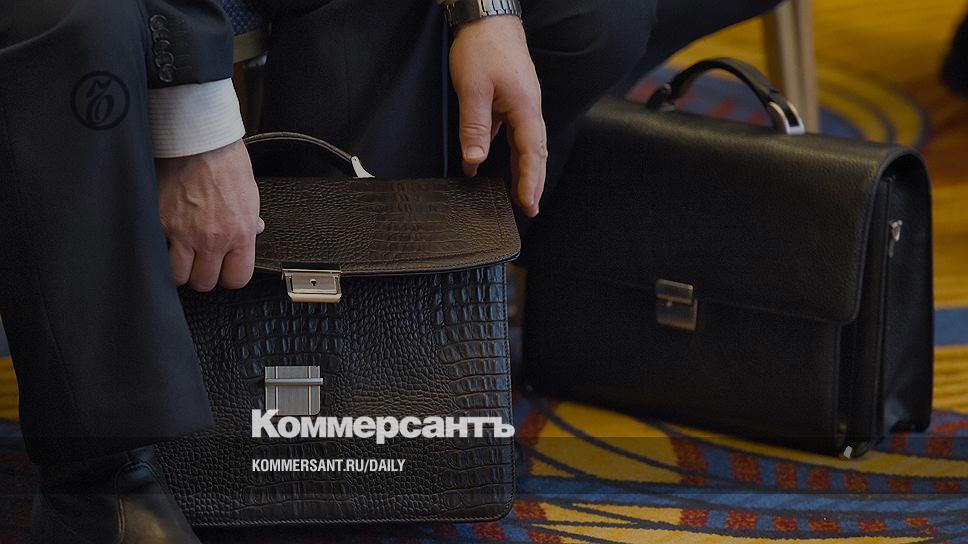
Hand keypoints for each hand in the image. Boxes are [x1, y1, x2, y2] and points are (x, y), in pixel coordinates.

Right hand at [155, 139, 263, 291]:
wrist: (197, 139)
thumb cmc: (225, 161)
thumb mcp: (249, 194)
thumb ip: (249, 220)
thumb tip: (255, 230)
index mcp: (239, 233)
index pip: (237, 278)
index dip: (229, 276)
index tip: (224, 269)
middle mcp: (212, 239)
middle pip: (204, 282)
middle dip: (202, 274)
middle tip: (200, 260)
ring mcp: (182, 233)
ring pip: (177, 276)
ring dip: (178, 267)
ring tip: (180, 253)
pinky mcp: (158, 223)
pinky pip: (155, 251)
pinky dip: (158, 249)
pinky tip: (163, 238)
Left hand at [450, 15, 546, 216]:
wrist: (487, 18)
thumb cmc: (482, 48)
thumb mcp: (472, 89)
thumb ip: (475, 127)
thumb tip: (474, 161)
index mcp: (525, 109)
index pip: (532, 153)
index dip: (530, 181)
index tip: (527, 204)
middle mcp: (528, 109)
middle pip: (535, 153)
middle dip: (533, 182)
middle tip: (529, 209)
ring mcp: (521, 104)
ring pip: (526, 144)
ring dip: (524, 169)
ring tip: (519, 194)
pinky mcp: (511, 100)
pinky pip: (514, 133)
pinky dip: (510, 152)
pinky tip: (496, 163)